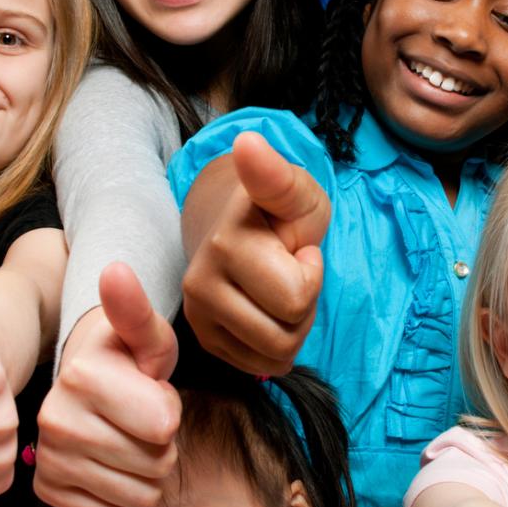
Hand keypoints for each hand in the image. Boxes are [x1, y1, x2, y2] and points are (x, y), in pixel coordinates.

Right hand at [35, 264, 179, 506]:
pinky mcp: (48, 489)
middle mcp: (54, 419)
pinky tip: (114, 466)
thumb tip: (114, 269)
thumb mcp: (147, 334)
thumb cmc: (129, 358)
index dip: (170, 410)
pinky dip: (123, 496)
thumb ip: (137, 309)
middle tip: (142, 417)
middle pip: (154, 462)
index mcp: (81, 377)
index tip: (150, 390)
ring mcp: (47, 457)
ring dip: (147, 471)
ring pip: (138, 493)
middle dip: (162, 443)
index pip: (164, 426)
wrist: (90, 384)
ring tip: (131, 439)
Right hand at [181, 133, 328, 375]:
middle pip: (286, 333)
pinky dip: (273, 345)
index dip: (311, 273)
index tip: (295, 246)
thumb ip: (277, 175)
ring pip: (273, 354)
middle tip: (292, 271)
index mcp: (227, 242)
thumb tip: (248, 141)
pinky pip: (257, 365)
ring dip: (291, 327)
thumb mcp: (296, 191)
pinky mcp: (201, 336)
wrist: (239, 225)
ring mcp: (196, 311)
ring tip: (280, 289)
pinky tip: (266, 310)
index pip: (296, 297)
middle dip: (304, 306)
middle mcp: (200, 280)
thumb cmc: (279, 212)